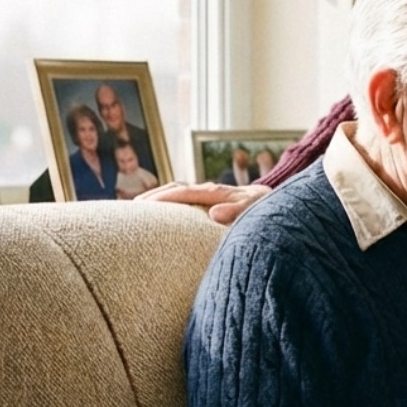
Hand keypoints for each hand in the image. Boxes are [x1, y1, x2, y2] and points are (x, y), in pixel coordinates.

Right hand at [133, 181, 271, 225]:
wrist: (276, 204)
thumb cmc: (264, 210)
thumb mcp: (254, 210)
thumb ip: (237, 211)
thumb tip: (214, 214)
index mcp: (216, 191)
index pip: (184, 192)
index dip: (163, 199)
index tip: (143, 207)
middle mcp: (209, 190)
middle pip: (175, 189)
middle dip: (153, 197)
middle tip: (129, 209)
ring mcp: (208, 195)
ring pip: (177, 193)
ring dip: (157, 199)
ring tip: (135, 212)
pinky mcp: (209, 202)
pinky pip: (184, 200)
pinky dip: (168, 204)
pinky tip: (157, 217)